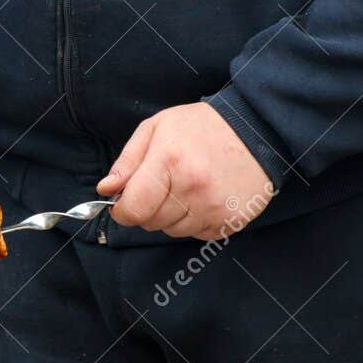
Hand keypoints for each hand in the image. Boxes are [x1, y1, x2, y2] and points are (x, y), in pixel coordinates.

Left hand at [97, 103, 272, 240]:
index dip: (122, 210)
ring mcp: (215, 207)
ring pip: (173, 232)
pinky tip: (204, 198)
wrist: (256, 127)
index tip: (125, 202)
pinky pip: (198, 235)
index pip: (132, 210)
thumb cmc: (200, 127)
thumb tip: (106, 190)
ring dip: (173, 217)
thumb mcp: (156, 129)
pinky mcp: (232, 220)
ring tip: (187, 188)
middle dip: (149, 209)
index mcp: (169, 162)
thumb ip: (127, 161)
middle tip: (164, 185)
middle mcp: (193, 188)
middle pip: (151, 223)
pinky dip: (196, 222)